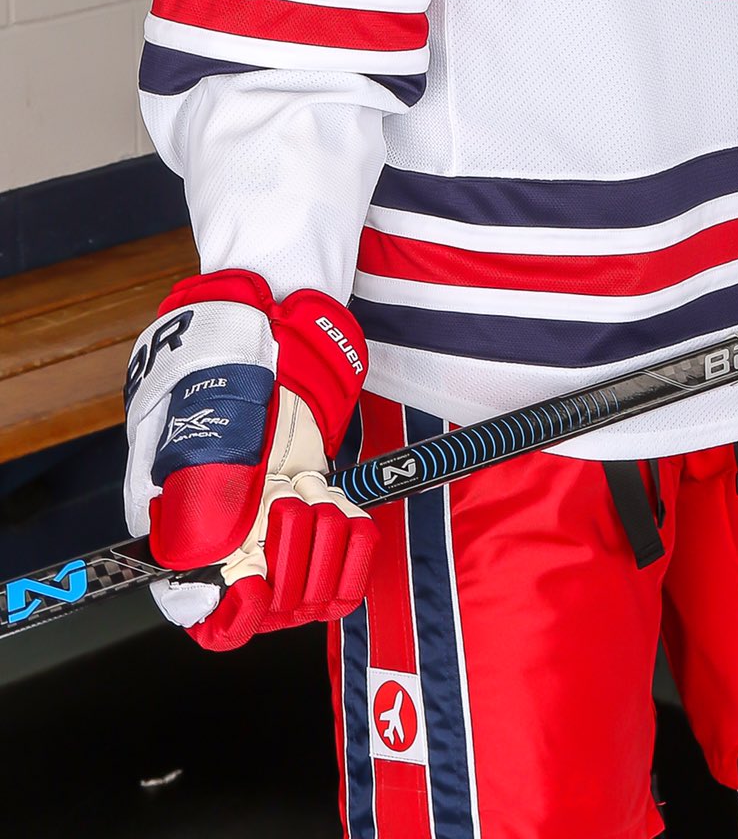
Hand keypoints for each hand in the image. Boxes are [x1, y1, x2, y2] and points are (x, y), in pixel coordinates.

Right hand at [124, 270, 376, 648]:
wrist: (273, 324)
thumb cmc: (218, 362)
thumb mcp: (194, 417)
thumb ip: (197, 488)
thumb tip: (203, 555)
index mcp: (183, 526)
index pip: (205, 616)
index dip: (230, 614)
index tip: (252, 584)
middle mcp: (232, 537)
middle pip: (268, 606)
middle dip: (284, 554)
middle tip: (282, 495)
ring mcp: (276, 525)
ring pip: (310, 590)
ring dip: (318, 540)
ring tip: (306, 487)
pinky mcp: (316, 506)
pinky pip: (347, 562)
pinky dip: (351, 538)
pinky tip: (339, 503)